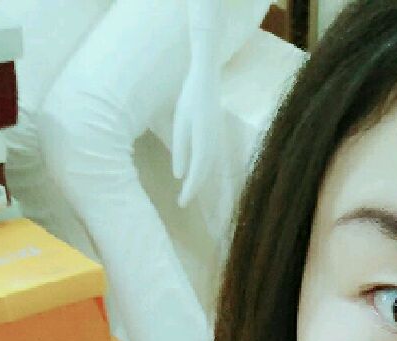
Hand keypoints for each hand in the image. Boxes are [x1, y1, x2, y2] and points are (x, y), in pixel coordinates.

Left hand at [171, 57, 222, 208]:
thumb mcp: (180, 124)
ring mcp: (217, 143)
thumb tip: (179, 176)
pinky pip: (210, 160)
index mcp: (204, 145)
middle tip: (182, 203)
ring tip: (188, 192)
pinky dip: (202, 171)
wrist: (207, 81)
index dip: (189, 191)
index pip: (196, 174)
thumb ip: (180, 150)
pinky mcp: (216, 138)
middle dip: (193, 190)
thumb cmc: (189, 99)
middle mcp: (214, 147)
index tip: (181, 204)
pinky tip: (195, 174)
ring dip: (198, 181)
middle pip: (204, 175)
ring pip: (208, 169)